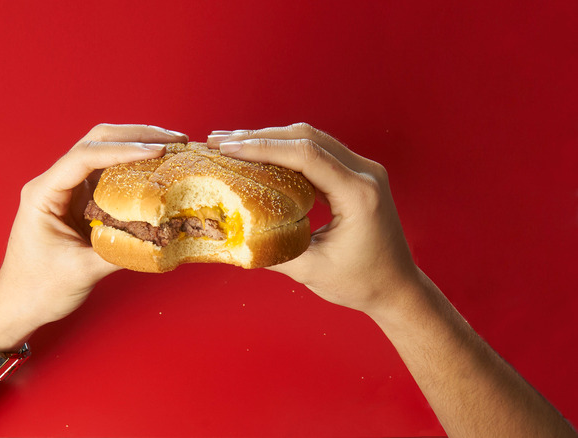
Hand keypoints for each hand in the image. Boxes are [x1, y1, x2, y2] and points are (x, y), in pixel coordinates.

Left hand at [0, 124, 187, 349]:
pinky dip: (135, 169)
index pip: (85, 157)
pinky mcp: (81, 202)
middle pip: (96, 142)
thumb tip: (162, 237)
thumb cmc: (37, 289)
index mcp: (44, 193)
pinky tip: (159, 170)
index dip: (123, 150)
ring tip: (174, 147)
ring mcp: (69, 191)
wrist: (18, 305)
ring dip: (138, 146)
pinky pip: (110, 176)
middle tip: (175, 139)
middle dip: (136, 136)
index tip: (157, 151)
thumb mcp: (82, 271)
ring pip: (105, 153)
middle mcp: (55, 184)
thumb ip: (122, 251)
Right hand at [207, 123, 419, 316]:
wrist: (397, 288)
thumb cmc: (361, 283)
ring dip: (270, 139)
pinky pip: (318, 152)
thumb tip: (231, 235)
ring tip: (231, 144)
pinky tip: (259, 155)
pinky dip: (286, 150)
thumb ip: (272, 250)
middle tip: (219, 141)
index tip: (227, 149)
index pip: (305, 155)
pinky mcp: (357, 175)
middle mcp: (365, 173)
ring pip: (311, 139)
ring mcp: (364, 170)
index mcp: (358, 194)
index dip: (262, 147)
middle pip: (306, 137)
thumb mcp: (312, 270)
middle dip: (259, 137)